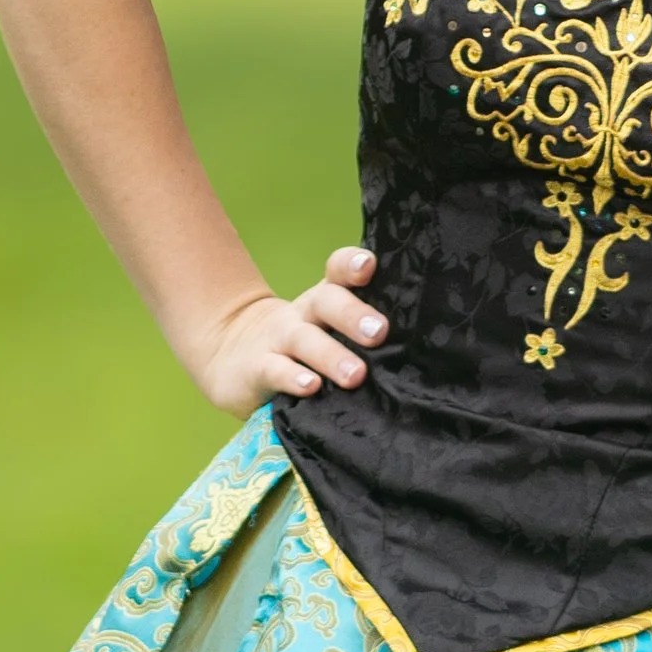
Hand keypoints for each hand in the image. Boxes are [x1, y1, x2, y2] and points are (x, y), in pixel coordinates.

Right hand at [196, 246, 389, 412]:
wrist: (230, 354)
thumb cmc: (302, 349)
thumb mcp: (326, 331)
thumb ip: (361, 333)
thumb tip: (420, 351)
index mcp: (324, 301)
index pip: (338, 272)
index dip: (352, 265)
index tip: (370, 266)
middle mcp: (304, 314)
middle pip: (326, 302)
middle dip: (353, 314)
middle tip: (379, 332)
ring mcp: (278, 340)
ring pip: (304, 340)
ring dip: (331, 355)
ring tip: (356, 375)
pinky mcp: (256, 369)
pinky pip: (275, 370)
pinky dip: (292, 378)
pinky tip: (310, 386)